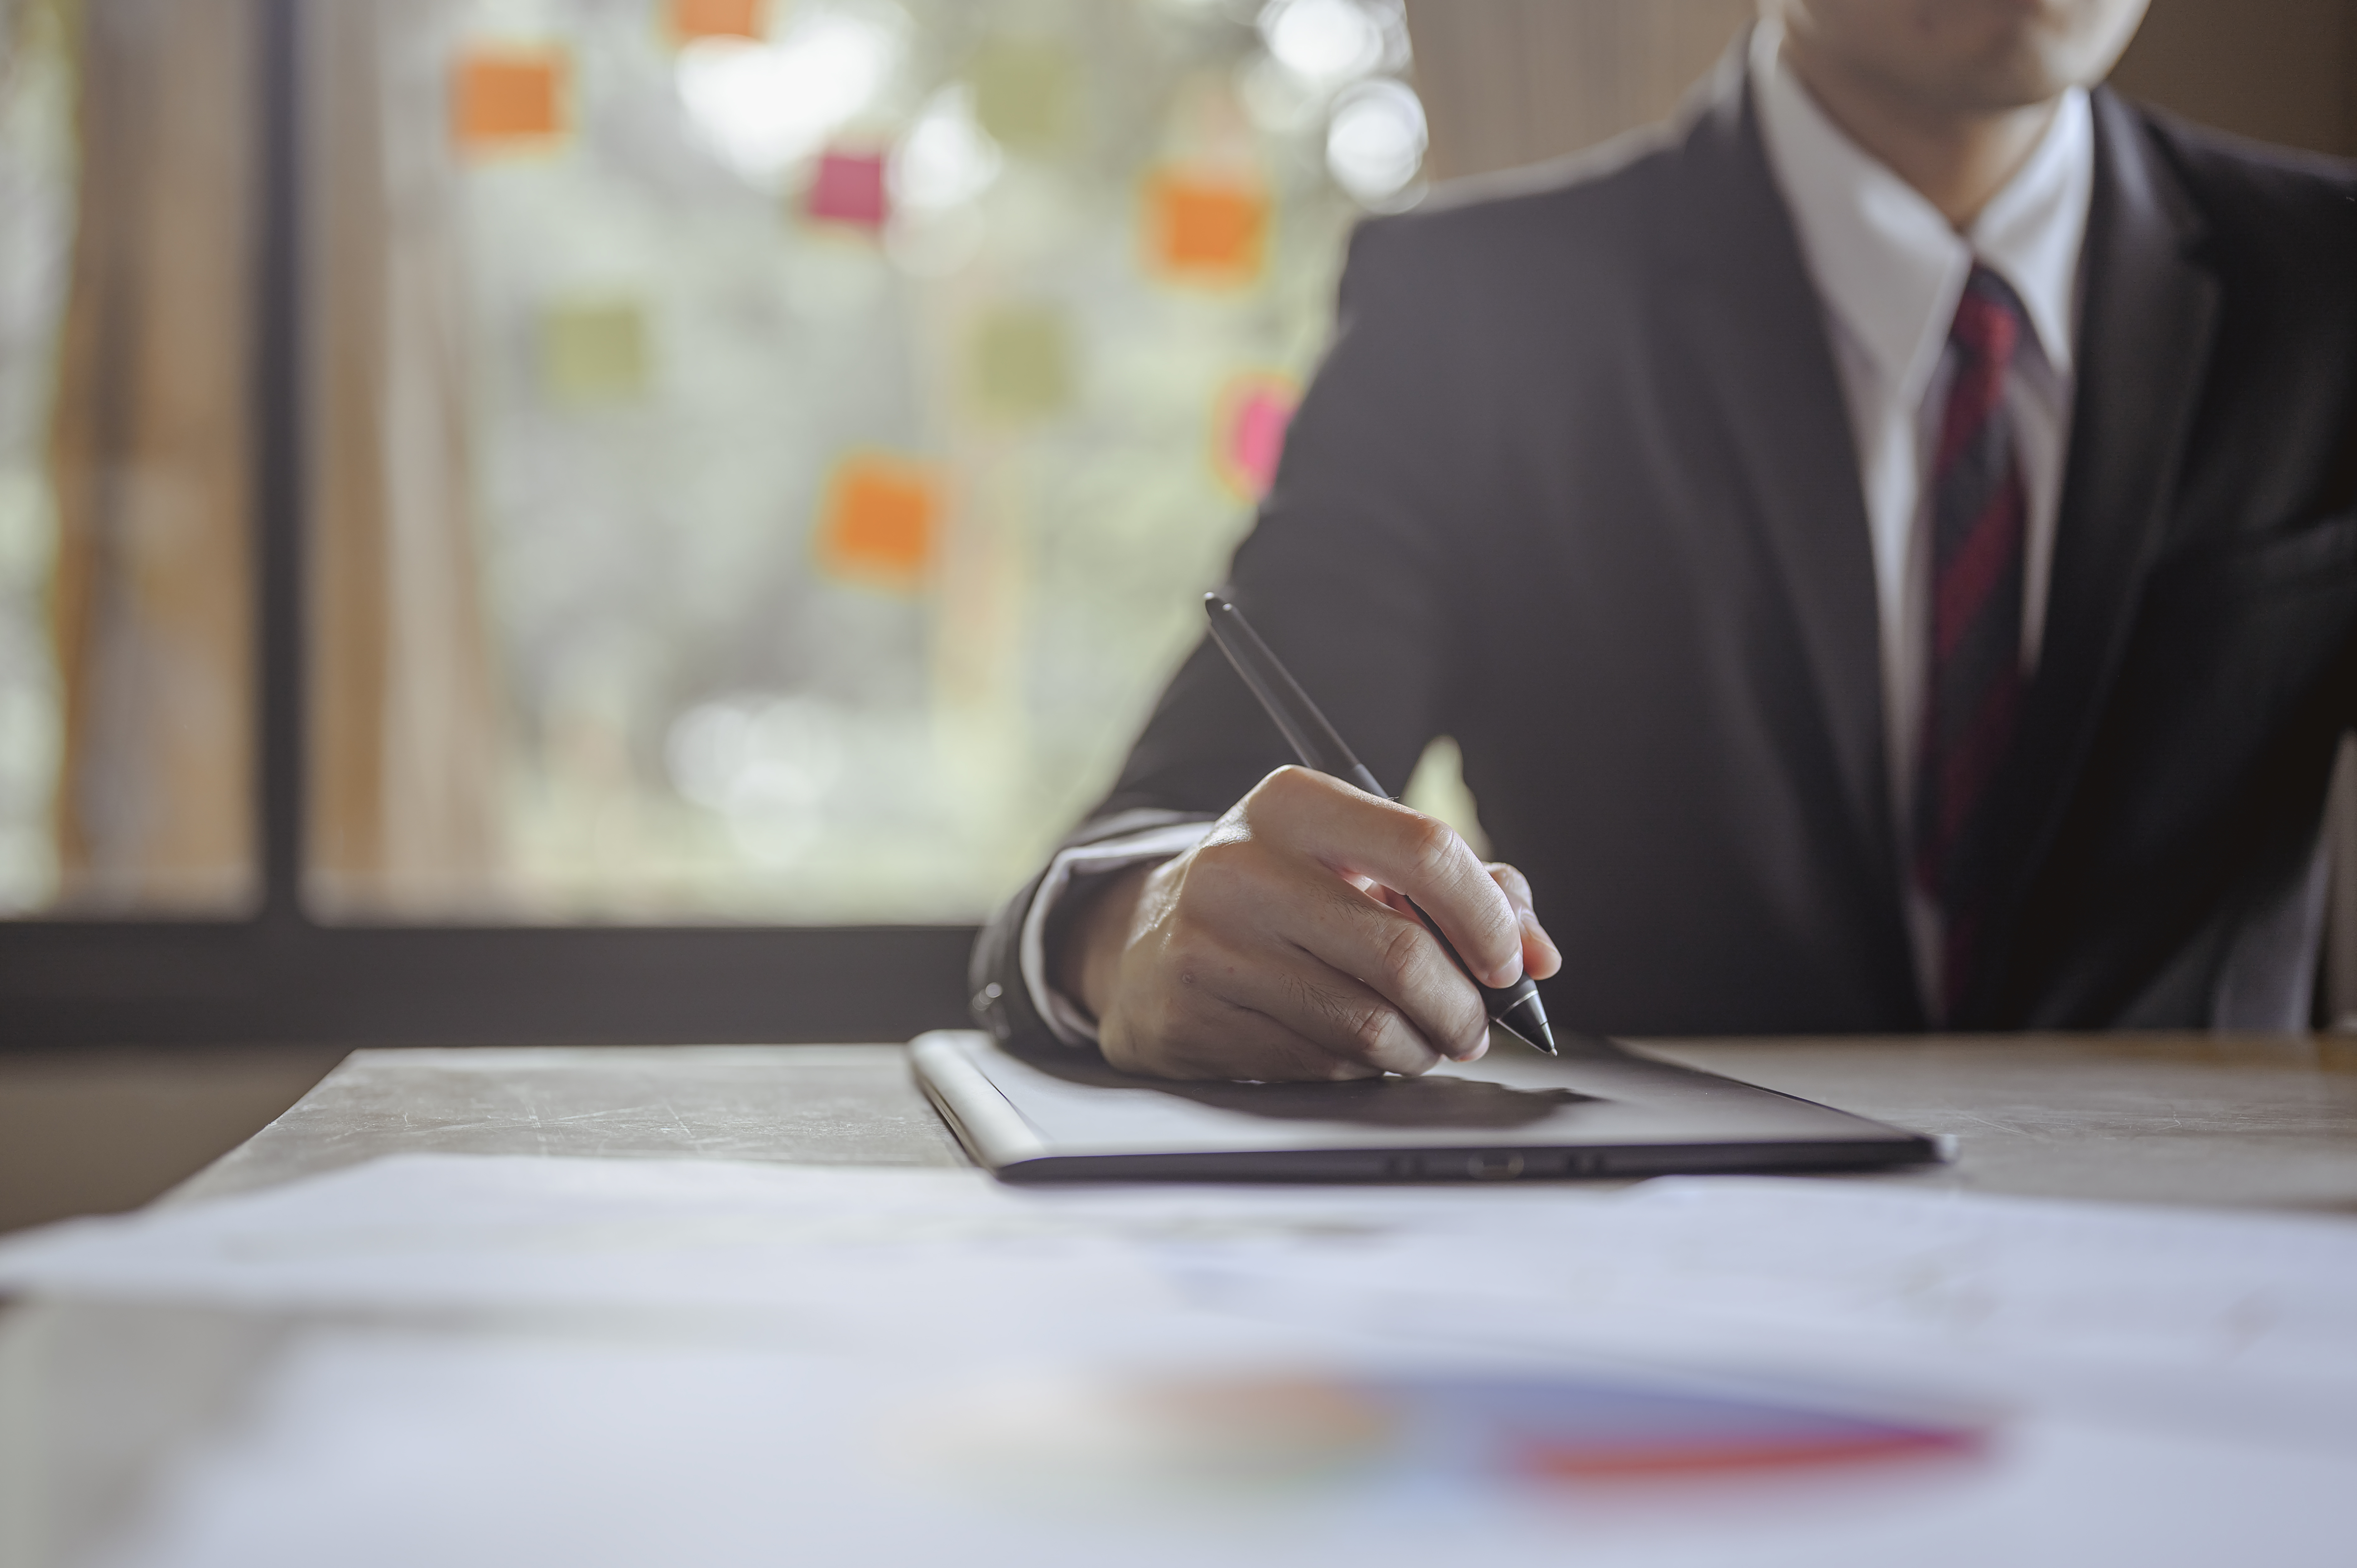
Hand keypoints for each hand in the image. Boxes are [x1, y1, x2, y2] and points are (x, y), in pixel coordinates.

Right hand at [1054, 766, 1562, 1080]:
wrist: (1144, 944)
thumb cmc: (1277, 899)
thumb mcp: (1353, 862)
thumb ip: (1461, 889)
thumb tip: (1538, 953)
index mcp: (1291, 804)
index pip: (1425, 849)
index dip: (1486, 918)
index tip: (1508, 962)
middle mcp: (1241, 866)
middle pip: (1402, 952)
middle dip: (1463, 1006)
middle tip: (1474, 1023)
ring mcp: (1208, 944)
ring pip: (1367, 1022)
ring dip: (1421, 1047)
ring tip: (1425, 1039)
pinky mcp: (1193, 1016)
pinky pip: (1321, 1063)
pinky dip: (1363, 1067)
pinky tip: (1355, 1047)